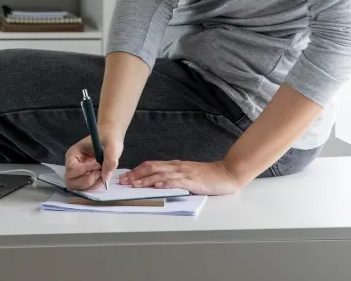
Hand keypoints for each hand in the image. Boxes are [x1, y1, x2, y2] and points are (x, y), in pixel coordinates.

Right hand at [65, 131, 123, 190]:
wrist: (111, 138)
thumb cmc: (108, 137)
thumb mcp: (112, 145)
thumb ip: (110, 159)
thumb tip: (105, 177)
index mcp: (73, 154)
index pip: (72, 170)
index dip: (85, 170)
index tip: (98, 164)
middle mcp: (72, 166)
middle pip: (71, 182)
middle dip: (87, 181)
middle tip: (99, 173)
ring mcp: (78, 174)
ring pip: (79, 188)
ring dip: (92, 185)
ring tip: (103, 174)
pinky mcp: (85, 178)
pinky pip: (86, 189)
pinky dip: (95, 186)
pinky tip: (103, 177)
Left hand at [118, 159, 240, 195]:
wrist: (226, 173)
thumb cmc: (208, 176)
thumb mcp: (187, 175)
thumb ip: (173, 177)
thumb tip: (156, 183)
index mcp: (175, 165)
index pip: (151, 165)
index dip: (137, 170)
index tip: (126, 176)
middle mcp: (177, 166)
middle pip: (152, 168)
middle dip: (136, 174)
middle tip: (123, 181)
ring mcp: (184, 173)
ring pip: (161, 174)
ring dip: (146, 180)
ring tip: (135, 185)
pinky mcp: (192, 181)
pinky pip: (177, 181)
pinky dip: (166, 183)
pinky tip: (158, 186)